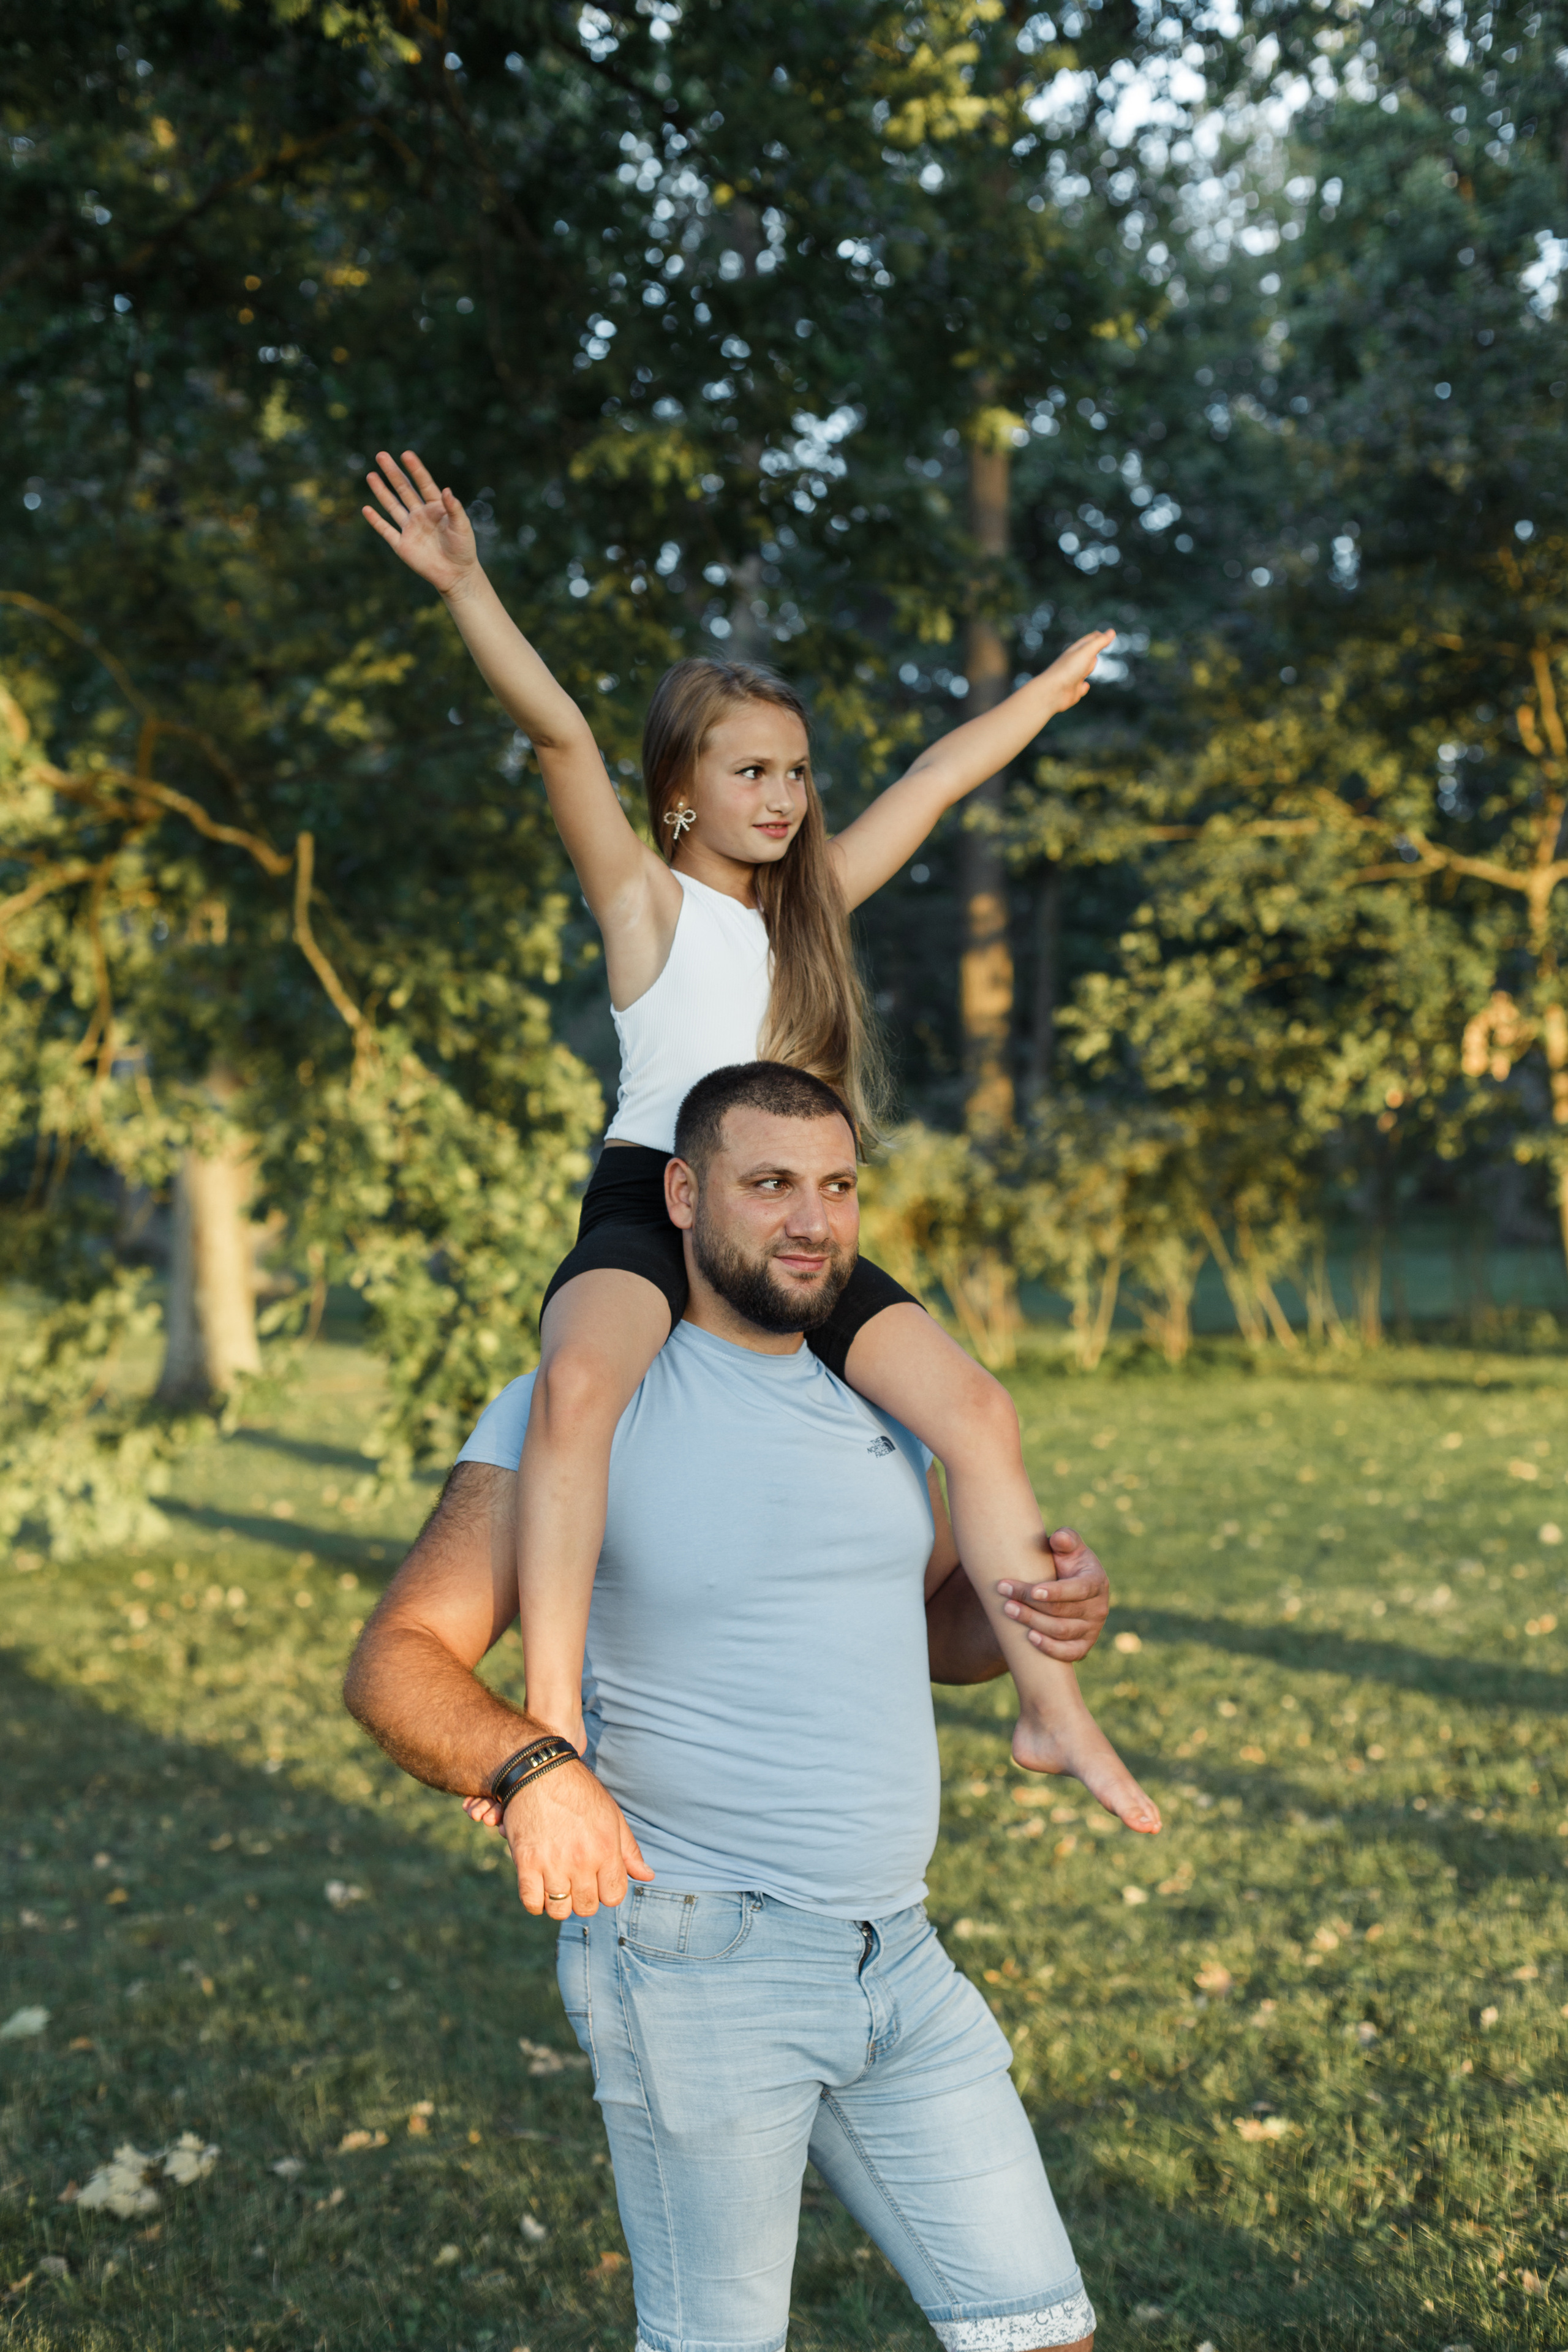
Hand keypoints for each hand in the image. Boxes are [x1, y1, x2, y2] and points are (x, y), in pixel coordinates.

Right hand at [362, 448, 477, 596]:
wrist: (456, 574)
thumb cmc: (463, 549)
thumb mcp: (462, 526)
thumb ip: (454, 508)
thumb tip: (446, 490)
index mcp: (436, 507)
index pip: (424, 484)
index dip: (415, 469)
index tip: (406, 454)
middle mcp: (420, 515)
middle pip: (404, 489)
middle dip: (393, 473)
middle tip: (381, 455)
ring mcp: (410, 529)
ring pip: (392, 506)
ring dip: (381, 491)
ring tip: (371, 475)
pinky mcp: (402, 545)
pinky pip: (386, 530)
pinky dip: (376, 521)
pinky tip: (366, 509)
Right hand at [497, 1758, 653, 1919]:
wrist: (541, 1770)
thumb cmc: (579, 1793)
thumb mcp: (612, 1817)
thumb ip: (629, 1851)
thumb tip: (647, 1876)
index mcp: (606, 1849)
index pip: (613, 1896)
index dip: (607, 1893)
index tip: (598, 1882)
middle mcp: (582, 1860)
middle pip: (586, 1907)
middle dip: (583, 1899)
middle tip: (576, 1883)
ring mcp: (552, 1863)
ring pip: (559, 1909)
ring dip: (559, 1903)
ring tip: (557, 1885)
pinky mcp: (526, 1862)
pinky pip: (531, 1902)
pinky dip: (535, 1902)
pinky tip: (539, 1888)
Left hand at [996, 1527, 1109, 1661]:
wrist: (1066, 1586)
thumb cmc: (1064, 1562)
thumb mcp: (1068, 1548)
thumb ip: (1066, 1539)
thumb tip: (1059, 1538)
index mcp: (1096, 1582)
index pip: (1078, 1590)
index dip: (1056, 1592)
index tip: (1033, 1590)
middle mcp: (1099, 1608)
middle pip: (1063, 1611)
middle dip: (1031, 1605)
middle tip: (1006, 1597)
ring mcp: (1092, 1629)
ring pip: (1061, 1631)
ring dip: (1033, 1623)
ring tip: (1008, 1610)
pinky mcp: (1084, 1645)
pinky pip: (1070, 1654)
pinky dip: (1050, 1649)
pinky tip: (1029, 1638)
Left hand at [1036, 629, 1116, 715]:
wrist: (1052, 692)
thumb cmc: (1068, 669)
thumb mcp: (1086, 652)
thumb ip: (1099, 642)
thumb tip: (1111, 631)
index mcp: (1075, 652)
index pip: (1088, 641)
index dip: (1098, 637)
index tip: (1105, 634)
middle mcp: (1073, 664)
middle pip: (1086, 654)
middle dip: (1092, 650)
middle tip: (1099, 644)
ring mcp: (1073, 678)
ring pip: (1083, 670)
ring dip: (1088, 666)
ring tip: (1092, 663)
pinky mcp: (1073, 692)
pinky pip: (1081, 688)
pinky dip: (1083, 687)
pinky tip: (1085, 686)